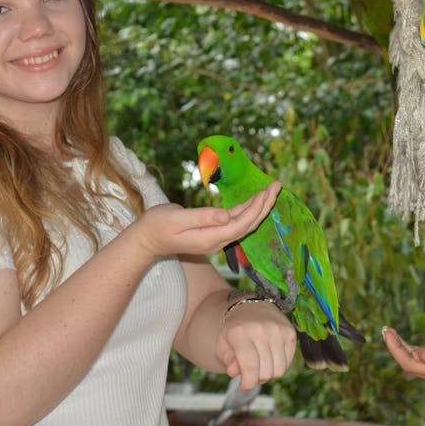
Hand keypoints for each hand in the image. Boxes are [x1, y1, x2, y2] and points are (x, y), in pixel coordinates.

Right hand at [132, 181, 280, 256]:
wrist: (147, 239)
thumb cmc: (157, 226)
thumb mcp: (176, 220)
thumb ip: (201, 218)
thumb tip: (225, 216)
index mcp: (210, 238)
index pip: (241, 224)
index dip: (256, 209)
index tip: (267, 191)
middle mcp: (217, 240)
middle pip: (248, 224)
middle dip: (265, 205)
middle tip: (277, 186)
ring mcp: (216, 236)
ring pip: (244, 222)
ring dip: (259, 206)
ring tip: (272, 189)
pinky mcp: (213, 230)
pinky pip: (236, 220)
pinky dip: (247, 208)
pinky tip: (256, 198)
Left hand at [217, 300, 295, 390]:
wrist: (251, 308)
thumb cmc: (235, 331)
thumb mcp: (223, 344)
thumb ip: (227, 360)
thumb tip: (233, 372)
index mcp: (239, 332)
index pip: (249, 367)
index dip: (247, 383)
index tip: (243, 386)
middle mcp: (261, 329)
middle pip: (265, 372)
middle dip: (257, 379)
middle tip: (251, 373)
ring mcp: (278, 330)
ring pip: (279, 370)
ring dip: (269, 374)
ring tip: (261, 366)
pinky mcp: (291, 332)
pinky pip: (288, 363)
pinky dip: (279, 366)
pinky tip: (270, 359)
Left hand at [382, 307, 424, 384]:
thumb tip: (416, 359)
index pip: (410, 365)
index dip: (394, 349)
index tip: (385, 330)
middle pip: (415, 368)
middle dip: (398, 350)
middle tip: (386, 331)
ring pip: (424, 367)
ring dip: (408, 353)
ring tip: (394, 335)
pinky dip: (422, 354)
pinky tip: (414, 345)